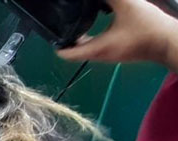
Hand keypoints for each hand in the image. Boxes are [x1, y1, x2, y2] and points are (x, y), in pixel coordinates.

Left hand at [57, 0, 177, 70]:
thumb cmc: (148, 27)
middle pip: (75, 52)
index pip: (67, 54)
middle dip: (66, 40)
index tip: (52, 34)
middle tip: (62, 25)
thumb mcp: (126, 6)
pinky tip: (95, 25)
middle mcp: (101, 56)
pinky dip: (91, 39)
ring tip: (76, 23)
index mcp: (97, 48)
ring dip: (79, 39)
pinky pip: (98, 48)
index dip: (56, 45)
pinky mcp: (119, 53)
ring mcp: (110, 56)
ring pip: (87, 50)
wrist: (169, 42)